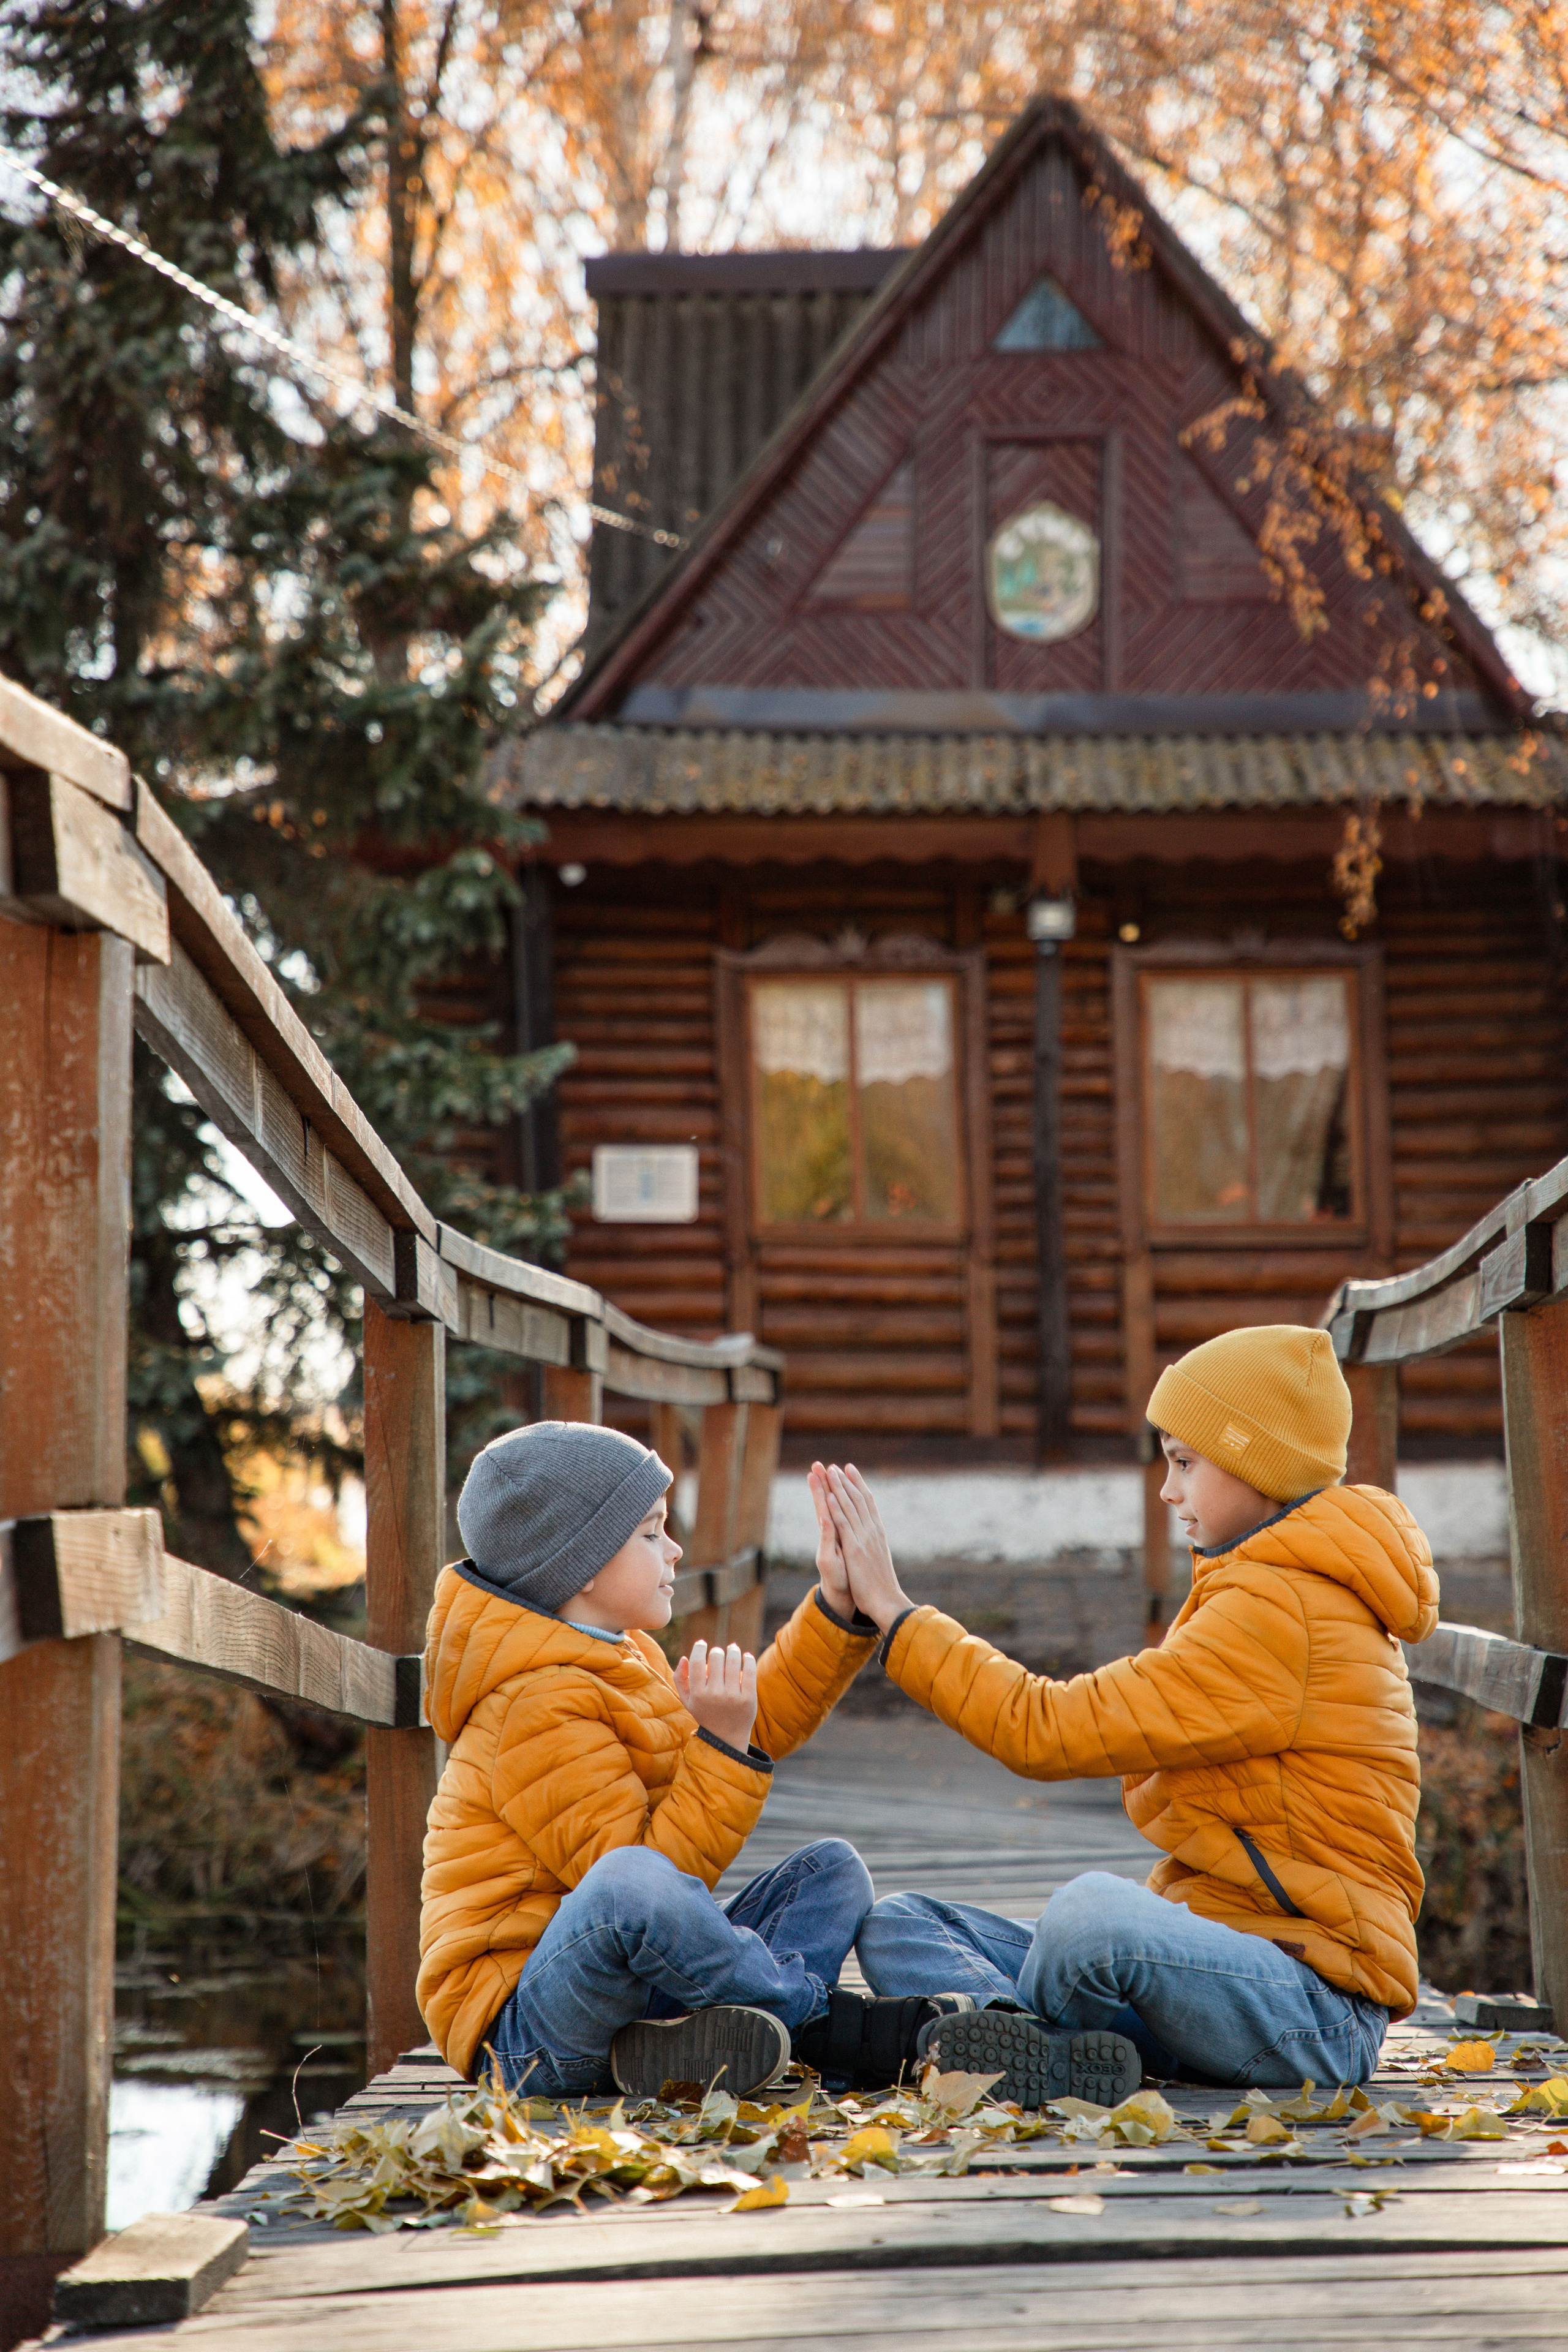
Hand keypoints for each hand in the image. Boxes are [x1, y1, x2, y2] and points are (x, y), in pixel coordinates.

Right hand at [676, 1639, 757, 1752]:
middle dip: (717, 1651)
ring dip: (733, 1650)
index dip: (699, 1648)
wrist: (726, 1737)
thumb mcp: (688, 1700)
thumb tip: (685, 1657)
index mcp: (698, 1694)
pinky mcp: (748, 1698)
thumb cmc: (705, 1713)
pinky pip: (749, 1671)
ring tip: (733, 1649)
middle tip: (718, 1653)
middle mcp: (715, 1695)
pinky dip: (748, 1659)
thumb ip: (680, 1679)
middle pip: (716, 1657)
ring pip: (733, 1660)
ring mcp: (733, 1696)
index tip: (702, 1643)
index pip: (696, 1662)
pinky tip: (746, 1656)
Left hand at [816, 1464, 911, 1634]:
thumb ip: (874, 1541)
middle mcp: (872, 1531)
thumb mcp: (879, 1556)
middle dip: (846, 1481)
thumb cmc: (881, 1584)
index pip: (867, 1501)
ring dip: (839, 1488)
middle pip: (858, 1499)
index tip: (850, 1469)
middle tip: (836, 1465)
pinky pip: (844, 1524)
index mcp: (877, 1532)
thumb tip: (873, 1531)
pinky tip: (829, 1496)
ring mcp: (863, 1538)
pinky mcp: (854, 1548)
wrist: (886, 1600)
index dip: (858, 1484)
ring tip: (830, 1472)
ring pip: (849, 1507)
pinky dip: (836, 1509)